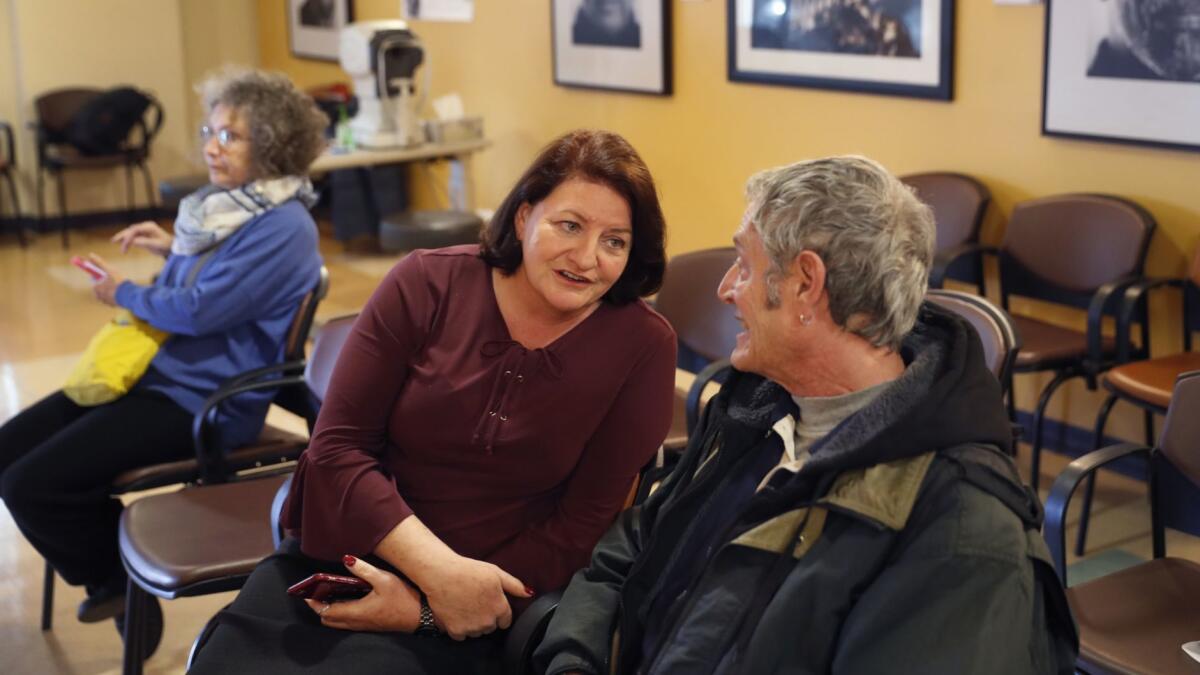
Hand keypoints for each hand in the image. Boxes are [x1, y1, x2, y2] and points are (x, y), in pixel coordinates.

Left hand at [86, 254, 124, 305]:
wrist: (129, 296)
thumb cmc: (118, 282)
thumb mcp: (109, 270)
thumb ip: (99, 262)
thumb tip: (90, 254)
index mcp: (96, 288)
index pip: (95, 280)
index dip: (101, 276)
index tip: (107, 274)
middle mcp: (99, 296)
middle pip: (101, 288)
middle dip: (106, 283)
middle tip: (114, 279)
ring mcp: (106, 301)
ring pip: (107, 293)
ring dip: (111, 290)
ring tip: (119, 286)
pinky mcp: (113, 305)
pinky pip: (113, 299)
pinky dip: (116, 295)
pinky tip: (122, 292)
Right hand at [111, 220, 171, 257]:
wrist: (173, 247)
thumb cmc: (167, 245)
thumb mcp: (156, 244)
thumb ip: (145, 242)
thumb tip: (133, 241)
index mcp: (149, 227)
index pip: (135, 230)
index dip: (128, 236)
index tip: (124, 245)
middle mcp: (145, 227)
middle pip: (131, 230)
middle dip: (122, 236)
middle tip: (113, 241)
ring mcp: (144, 231)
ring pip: (131, 234)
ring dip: (124, 239)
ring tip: (115, 243)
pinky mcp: (143, 236)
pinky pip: (133, 237)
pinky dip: (128, 241)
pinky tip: (123, 246)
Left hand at [304, 555, 421, 631]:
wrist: (422, 616)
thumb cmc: (404, 598)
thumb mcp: (384, 579)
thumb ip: (363, 569)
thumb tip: (346, 558)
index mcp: (356, 612)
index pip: (326, 611)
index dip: (313, 603)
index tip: (306, 593)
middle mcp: (357, 622)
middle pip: (328, 620)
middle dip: (319, 607)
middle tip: (318, 591)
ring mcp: (364, 625)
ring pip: (337, 623)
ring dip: (330, 610)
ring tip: (331, 594)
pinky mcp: (371, 625)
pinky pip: (348, 623)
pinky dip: (341, 613)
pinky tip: (349, 598)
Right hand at [422, 555, 531, 640]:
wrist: (441, 574)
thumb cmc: (468, 570)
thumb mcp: (495, 572)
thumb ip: (514, 585)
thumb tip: (529, 594)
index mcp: (499, 607)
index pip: (505, 621)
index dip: (498, 611)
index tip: (489, 603)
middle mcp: (488, 621)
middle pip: (491, 627)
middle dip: (485, 617)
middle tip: (475, 602)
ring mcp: (472, 628)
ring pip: (477, 632)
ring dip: (473, 623)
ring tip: (464, 606)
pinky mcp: (456, 631)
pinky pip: (462, 636)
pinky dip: (459, 628)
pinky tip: (455, 613)